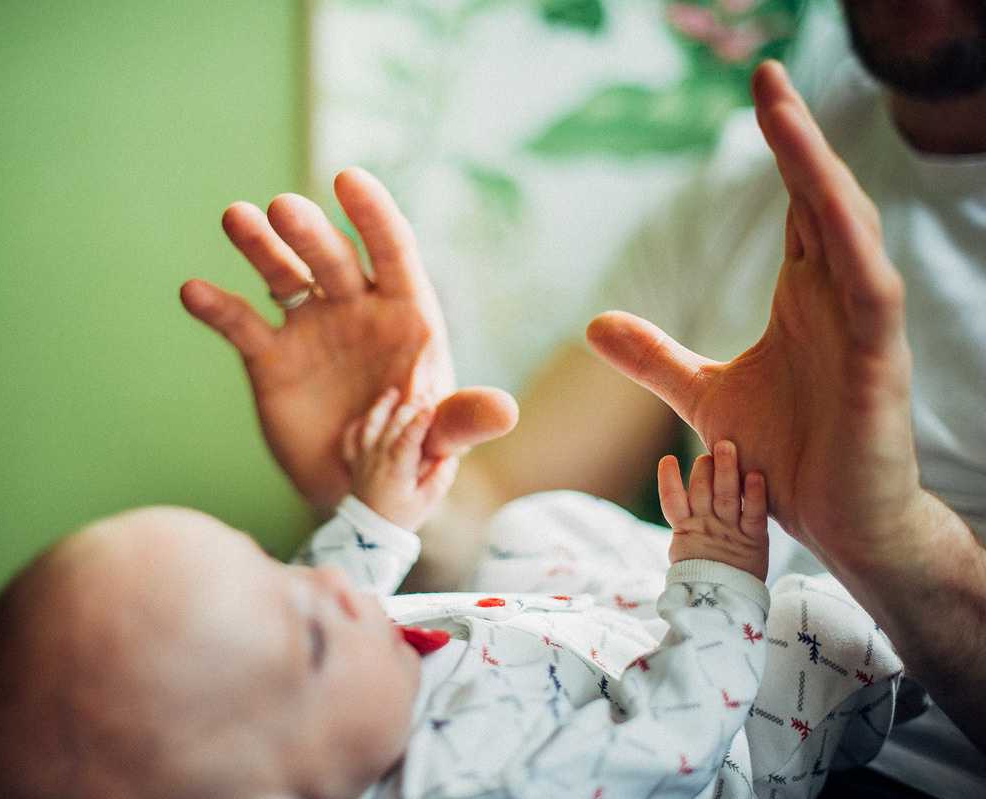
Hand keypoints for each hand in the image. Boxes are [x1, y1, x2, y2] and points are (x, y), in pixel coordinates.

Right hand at [181, 168, 516, 509]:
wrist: (358, 494)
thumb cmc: (410, 457)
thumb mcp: (437, 444)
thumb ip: (460, 423)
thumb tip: (503, 411)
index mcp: (406, 315)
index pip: (393, 252)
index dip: (373, 216)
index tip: (349, 179)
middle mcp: (356, 308)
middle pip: (332, 258)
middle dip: (308, 232)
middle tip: (282, 209)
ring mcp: (310, 327)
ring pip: (282, 274)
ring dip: (259, 246)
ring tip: (236, 218)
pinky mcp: (271, 357)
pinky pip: (242, 325)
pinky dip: (218, 308)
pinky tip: (193, 291)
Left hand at [344, 387, 457, 530]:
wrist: (370, 533)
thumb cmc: (401, 517)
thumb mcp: (426, 502)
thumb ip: (440, 478)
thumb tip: (449, 455)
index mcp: (396, 470)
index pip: (407, 440)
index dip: (419, 422)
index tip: (432, 406)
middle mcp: (377, 460)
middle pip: (391, 427)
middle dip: (408, 409)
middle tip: (425, 395)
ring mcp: (363, 459)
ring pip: (369, 427)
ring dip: (382, 408)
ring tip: (393, 393)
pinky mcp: (354, 462)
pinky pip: (350, 439)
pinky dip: (358, 424)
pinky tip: (368, 415)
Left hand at [586, 60, 923, 579]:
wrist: (836, 525)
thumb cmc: (785, 457)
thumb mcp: (705, 396)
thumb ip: (658, 357)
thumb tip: (596, 324)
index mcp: (805, 298)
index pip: (797, 206)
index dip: (781, 148)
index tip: (756, 92)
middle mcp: (838, 299)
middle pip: (823, 199)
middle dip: (797, 138)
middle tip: (766, 75)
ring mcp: (864, 329)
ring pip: (850, 230)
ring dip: (819, 170)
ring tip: (785, 114)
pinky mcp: (880, 365)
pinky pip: (873, 292)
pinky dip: (854, 246)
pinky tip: (831, 206)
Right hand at [659, 440, 767, 580]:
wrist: (724, 601)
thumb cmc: (704, 568)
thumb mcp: (685, 549)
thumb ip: (682, 520)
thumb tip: (675, 491)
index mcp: (685, 529)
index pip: (672, 500)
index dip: (669, 480)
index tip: (668, 460)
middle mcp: (706, 526)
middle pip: (703, 492)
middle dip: (706, 468)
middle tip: (713, 448)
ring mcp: (728, 532)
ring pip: (725, 497)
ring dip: (727, 470)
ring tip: (727, 447)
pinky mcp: (753, 539)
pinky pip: (754, 515)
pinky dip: (755, 496)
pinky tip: (756, 476)